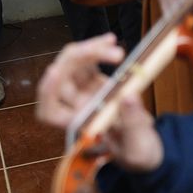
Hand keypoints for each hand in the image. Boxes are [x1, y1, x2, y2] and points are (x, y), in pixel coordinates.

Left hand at [36, 34, 163, 173]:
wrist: (145, 146)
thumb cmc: (138, 151)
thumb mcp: (138, 145)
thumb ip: (133, 122)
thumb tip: (129, 97)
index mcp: (78, 128)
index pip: (49, 112)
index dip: (48, 92)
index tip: (55, 72)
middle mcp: (75, 108)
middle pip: (62, 79)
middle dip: (79, 59)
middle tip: (108, 51)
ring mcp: (82, 93)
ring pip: (72, 64)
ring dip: (90, 49)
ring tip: (113, 44)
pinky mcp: (92, 82)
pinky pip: (86, 60)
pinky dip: (97, 48)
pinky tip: (110, 40)